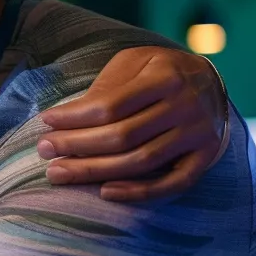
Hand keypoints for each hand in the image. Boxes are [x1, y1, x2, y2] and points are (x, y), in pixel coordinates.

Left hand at [36, 47, 226, 202]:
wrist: (211, 81)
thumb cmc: (159, 71)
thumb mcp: (133, 62)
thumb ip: (107, 87)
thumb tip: (68, 118)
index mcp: (166, 77)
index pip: (111, 105)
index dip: (74, 117)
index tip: (46, 122)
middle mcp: (186, 106)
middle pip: (122, 136)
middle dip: (77, 146)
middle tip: (44, 151)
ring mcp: (199, 134)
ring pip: (141, 161)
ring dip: (95, 171)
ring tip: (59, 173)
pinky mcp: (206, 156)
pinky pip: (173, 183)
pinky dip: (140, 192)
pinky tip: (105, 192)